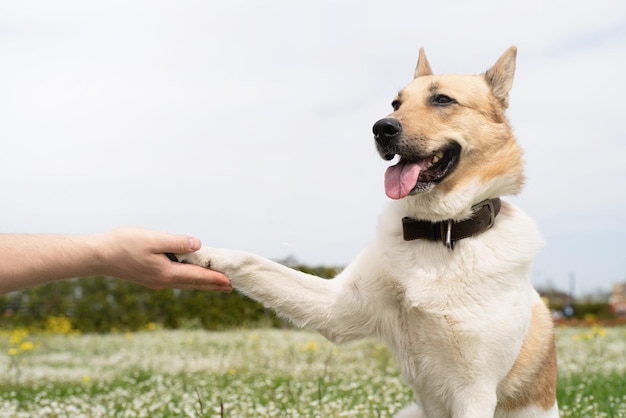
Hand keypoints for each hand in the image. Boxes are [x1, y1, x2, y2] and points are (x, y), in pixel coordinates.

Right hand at [95, 227, 231, 291]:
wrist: (98, 255)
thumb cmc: (124, 244)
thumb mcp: (153, 238)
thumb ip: (177, 242)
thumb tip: (198, 245)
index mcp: (166, 272)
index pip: (197, 276)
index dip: (214, 278)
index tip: (230, 281)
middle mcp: (163, 281)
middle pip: (193, 283)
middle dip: (212, 285)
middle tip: (230, 287)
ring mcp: (156, 281)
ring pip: (185, 283)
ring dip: (201, 283)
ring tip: (215, 283)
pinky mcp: (149, 277)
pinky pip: (176, 280)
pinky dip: (189, 279)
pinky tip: (190, 276)